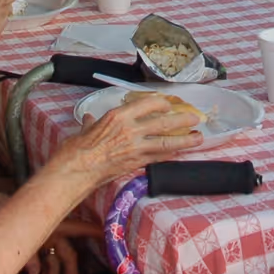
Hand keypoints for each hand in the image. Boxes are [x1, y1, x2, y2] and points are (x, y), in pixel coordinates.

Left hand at [0, 186, 92, 273]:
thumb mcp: (6, 229)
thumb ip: (23, 254)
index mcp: (49, 222)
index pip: (76, 228)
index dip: (93, 233)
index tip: (109, 237)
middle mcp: (49, 231)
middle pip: (67, 256)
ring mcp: (40, 238)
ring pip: (54, 263)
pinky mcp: (30, 245)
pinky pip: (42, 263)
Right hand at [56, 93, 202, 186]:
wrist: (76, 170)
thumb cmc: (76, 149)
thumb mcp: (84, 128)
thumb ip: (91, 123)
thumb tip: (90, 119)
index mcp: (118, 116)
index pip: (147, 103)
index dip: (162, 102)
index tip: (168, 103)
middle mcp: (131, 129)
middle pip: (163, 121)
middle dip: (182, 119)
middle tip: (194, 118)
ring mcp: (136, 147)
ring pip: (167, 142)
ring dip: (185, 139)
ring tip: (198, 137)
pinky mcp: (136, 163)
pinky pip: (159, 157)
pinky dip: (171, 154)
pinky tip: (180, 153)